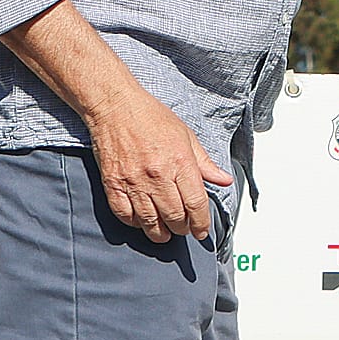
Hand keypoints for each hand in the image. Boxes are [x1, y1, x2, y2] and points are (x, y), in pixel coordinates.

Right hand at [85, 87, 232, 244]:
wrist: (116, 106)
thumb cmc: (151, 117)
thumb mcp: (186, 136)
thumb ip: (205, 163)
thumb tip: (225, 180)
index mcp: (180, 162)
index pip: (196, 203)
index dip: (201, 223)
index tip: (201, 231)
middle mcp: (158, 175)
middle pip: (174, 217)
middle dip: (182, 229)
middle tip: (184, 229)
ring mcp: (134, 181)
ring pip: (150, 222)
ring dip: (160, 233)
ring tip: (165, 232)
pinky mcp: (113, 184)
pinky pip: (125, 215)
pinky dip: (135, 223)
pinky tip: (142, 221)